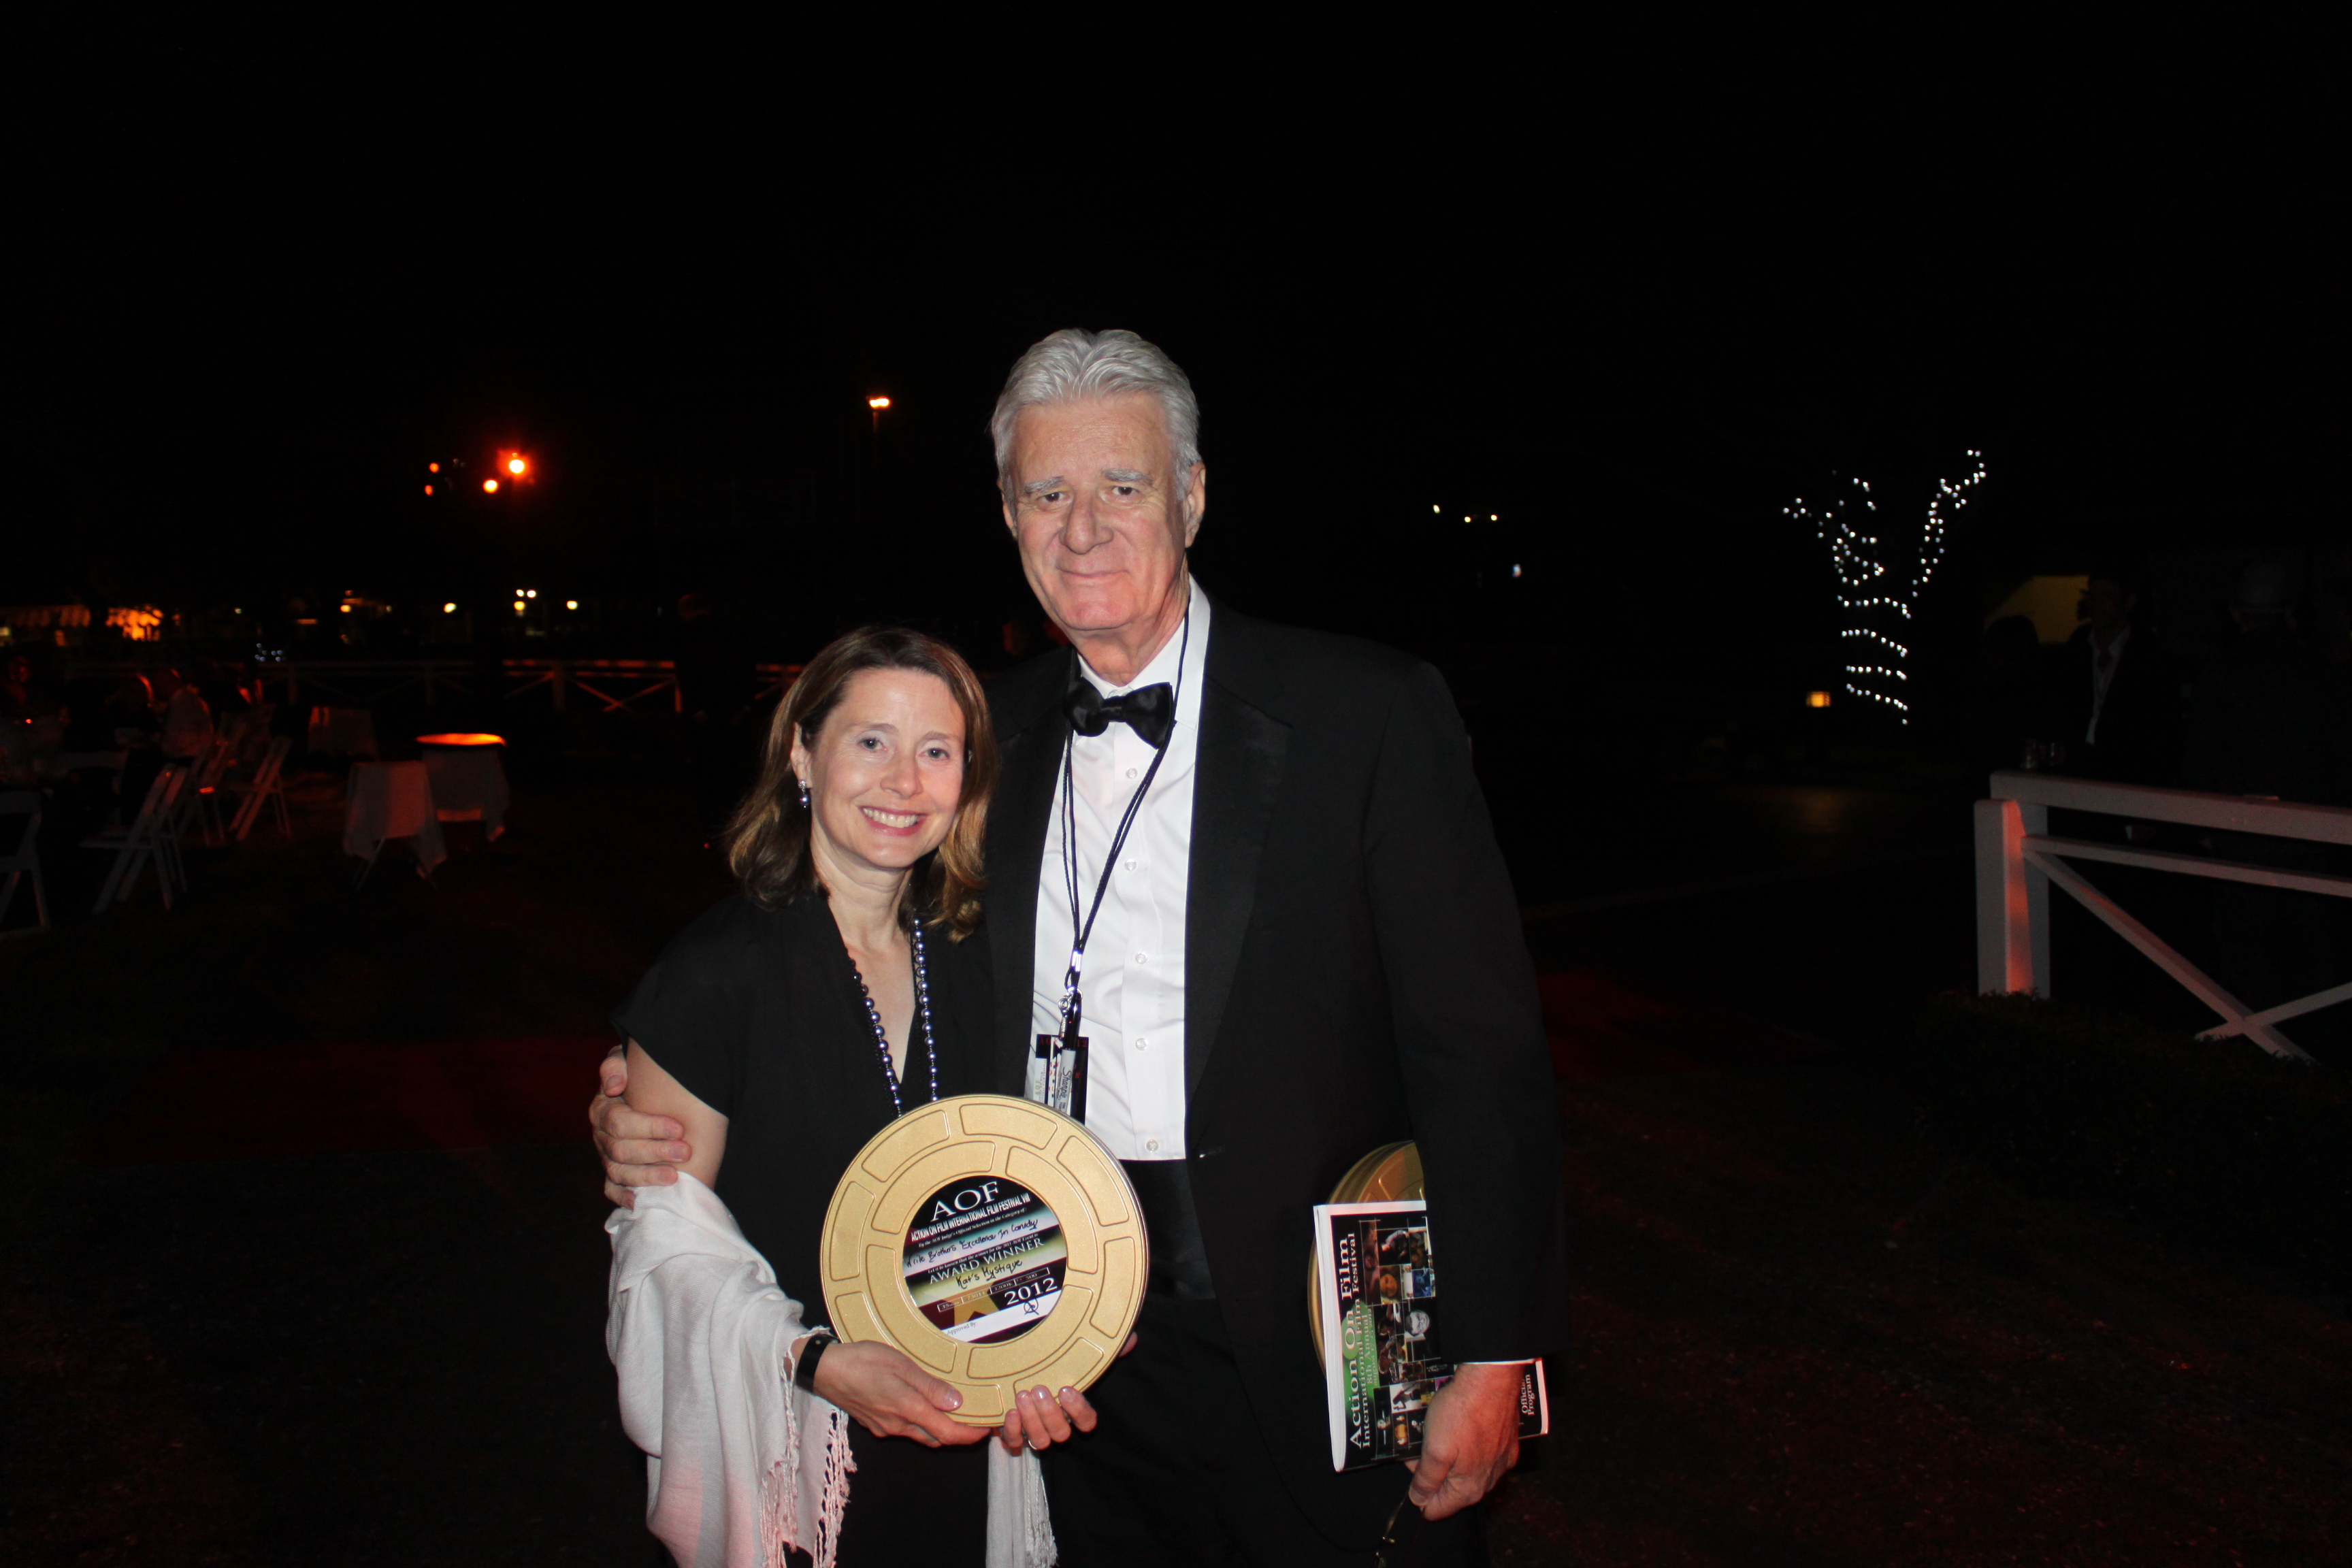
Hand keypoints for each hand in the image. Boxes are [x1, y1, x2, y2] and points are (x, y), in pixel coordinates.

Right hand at [590, 1044, 689, 1205]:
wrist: (648, 1093)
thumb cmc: (641, 1076)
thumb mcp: (628, 1060)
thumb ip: (617, 1064)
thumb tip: (613, 1084)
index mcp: (603, 1109)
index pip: (620, 1121)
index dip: (649, 1127)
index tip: (679, 1128)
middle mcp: (602, 1136)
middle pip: (621, 1150)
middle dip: (655, 1152)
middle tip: (685, 1152)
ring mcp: (607, 1157)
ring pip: (619, 1173)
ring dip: (647, 1177)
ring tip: (674, 1178)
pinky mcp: (613, 1175)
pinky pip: (612, 1190)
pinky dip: (624, 1197)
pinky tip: (642, 1201)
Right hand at [806, 1338, 987, 1447]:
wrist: (824, 1370)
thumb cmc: (862, 1360)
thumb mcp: (900, 1364)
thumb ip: (929, 1386)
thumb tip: (957, 1403)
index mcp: (908, 1409)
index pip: (948, 1433)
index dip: (970, 1435)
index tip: (985, 1428)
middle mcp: (898, 1425)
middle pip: (936, 1438)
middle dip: (958, 1433)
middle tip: (975, 1417)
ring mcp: (886, 1427)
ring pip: (921, 1435)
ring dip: (940, 1429)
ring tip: (955, 1411)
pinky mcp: (875, 1424)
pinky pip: (905, 1429)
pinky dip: (921, 1423)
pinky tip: (923, 1406)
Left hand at [995, 1330, 1133, 1453]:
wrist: (1017, 1369)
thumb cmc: (1054, 1365)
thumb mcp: (1080, 1354)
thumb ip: (1107, 1349)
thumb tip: (1131, 1340)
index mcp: (1074, 1411)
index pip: (1087, 1423)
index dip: (1078, 1411)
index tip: (1066, 1389)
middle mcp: (1057, 1425)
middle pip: (1061, 1434)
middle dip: (1050, 1414)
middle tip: (1039, 1390)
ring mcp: (1035, 1431)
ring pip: (1040, 1441)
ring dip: (1031, 1421)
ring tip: (1022, 1395)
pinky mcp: (1014, 1433)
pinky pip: (1015, 1442)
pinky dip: (1013, 1431)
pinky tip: (1010, 1412)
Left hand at [1405, 1362, 1523, 1519]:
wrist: (1493, 1378)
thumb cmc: (1461, 1413)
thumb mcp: (1435, 1449)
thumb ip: (1426, 1479)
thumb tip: (1419, 1501)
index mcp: (1470, 1488)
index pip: (1438, 1509)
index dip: (1419, 1490)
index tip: (1412, 1462)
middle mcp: (1489, 1479)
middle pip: (1452, 1489)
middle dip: (1432, 1469)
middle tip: (1421, 1443)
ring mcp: (1501, 1460)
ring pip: (1467, 1469)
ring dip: (1449, 1455)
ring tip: (1437, 1430)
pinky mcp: (1507, 1441)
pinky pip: (1482, 1453)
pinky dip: (1467, 1444)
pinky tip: (1460, 1424)